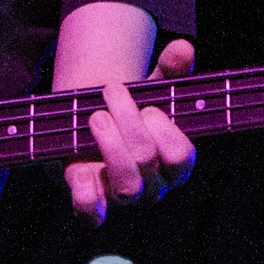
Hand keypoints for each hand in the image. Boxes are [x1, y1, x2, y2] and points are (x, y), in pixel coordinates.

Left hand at [65, 38, 197, 224]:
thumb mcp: (149, 89)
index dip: (162, 128)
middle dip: (127, 120)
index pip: (180, 155)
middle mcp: (155, 186)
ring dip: (109, 145)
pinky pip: (92, 215)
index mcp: (176, 163)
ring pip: (126, 186)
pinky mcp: (93, 206)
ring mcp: (124, 199)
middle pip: (147, 160)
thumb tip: (183, 49)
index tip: (148, 105)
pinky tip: (80, 173)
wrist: (89, 130)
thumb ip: (169, 71)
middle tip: (112, 92)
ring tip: (95, 117)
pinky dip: (86, 196)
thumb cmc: (129, 113)